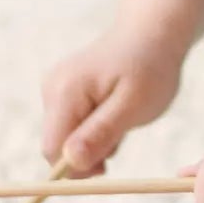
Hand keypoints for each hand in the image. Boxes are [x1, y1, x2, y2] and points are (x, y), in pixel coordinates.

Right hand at [39, 27, 184, 175]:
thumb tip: (71, 162)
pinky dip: (95, 129)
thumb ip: (101, 133)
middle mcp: (52, 90)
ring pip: (67, 139)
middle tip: (121, 134)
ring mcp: (56, 90)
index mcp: (65, 92)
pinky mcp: (64, 94)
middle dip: (89, 152)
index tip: (107, 167)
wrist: (151, 34)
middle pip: (57, 146)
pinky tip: (114, 112)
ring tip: (121, 118)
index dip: (76, 168)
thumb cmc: (149, 67)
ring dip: (95, 141)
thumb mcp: (133, 105)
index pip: (52, 150)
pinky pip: (73, 127)